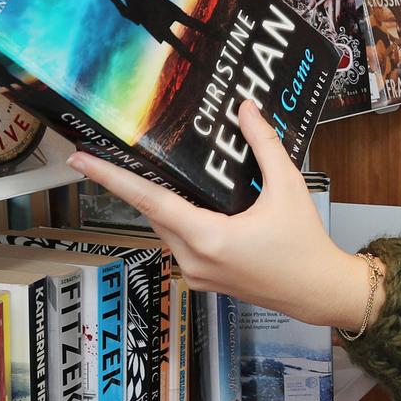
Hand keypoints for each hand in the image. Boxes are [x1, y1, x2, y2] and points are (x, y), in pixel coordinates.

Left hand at [67, 100, 382, 329]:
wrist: (318, 290)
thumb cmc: (305, 245)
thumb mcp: (288, 187)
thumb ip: (264, 145)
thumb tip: (246, 110)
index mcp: (209, 237)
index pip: (149, 200)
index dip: (112, 178)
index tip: (81, 161)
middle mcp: (194, 259)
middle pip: (155, 213)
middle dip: (141, 185)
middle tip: (124, 156)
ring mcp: (196, 274)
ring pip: (166, 230)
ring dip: (165, 204)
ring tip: (172, 178)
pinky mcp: (204, 279)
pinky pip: (181, 245)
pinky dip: (182, 222)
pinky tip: (198, 207)